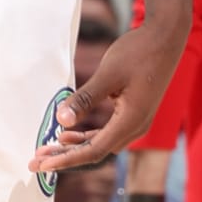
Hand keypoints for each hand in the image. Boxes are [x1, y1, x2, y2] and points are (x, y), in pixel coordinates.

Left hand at [32, 25, 187, 176]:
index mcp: (131, 121)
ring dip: (74, 147)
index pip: (94, 151)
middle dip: (65, 157)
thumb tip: (61, 121)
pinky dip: (87, 136)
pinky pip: (107, 133)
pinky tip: (68, 133)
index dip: (66, 160)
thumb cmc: (139, 52)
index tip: (42, 164)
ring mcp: (136, 121)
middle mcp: (135, 127)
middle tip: (36, 161)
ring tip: (48, 148)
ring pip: (101, 144)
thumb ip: (85, 99)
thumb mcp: (108, 74)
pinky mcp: (133, 113)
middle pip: (96, 153)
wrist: (166, 37)